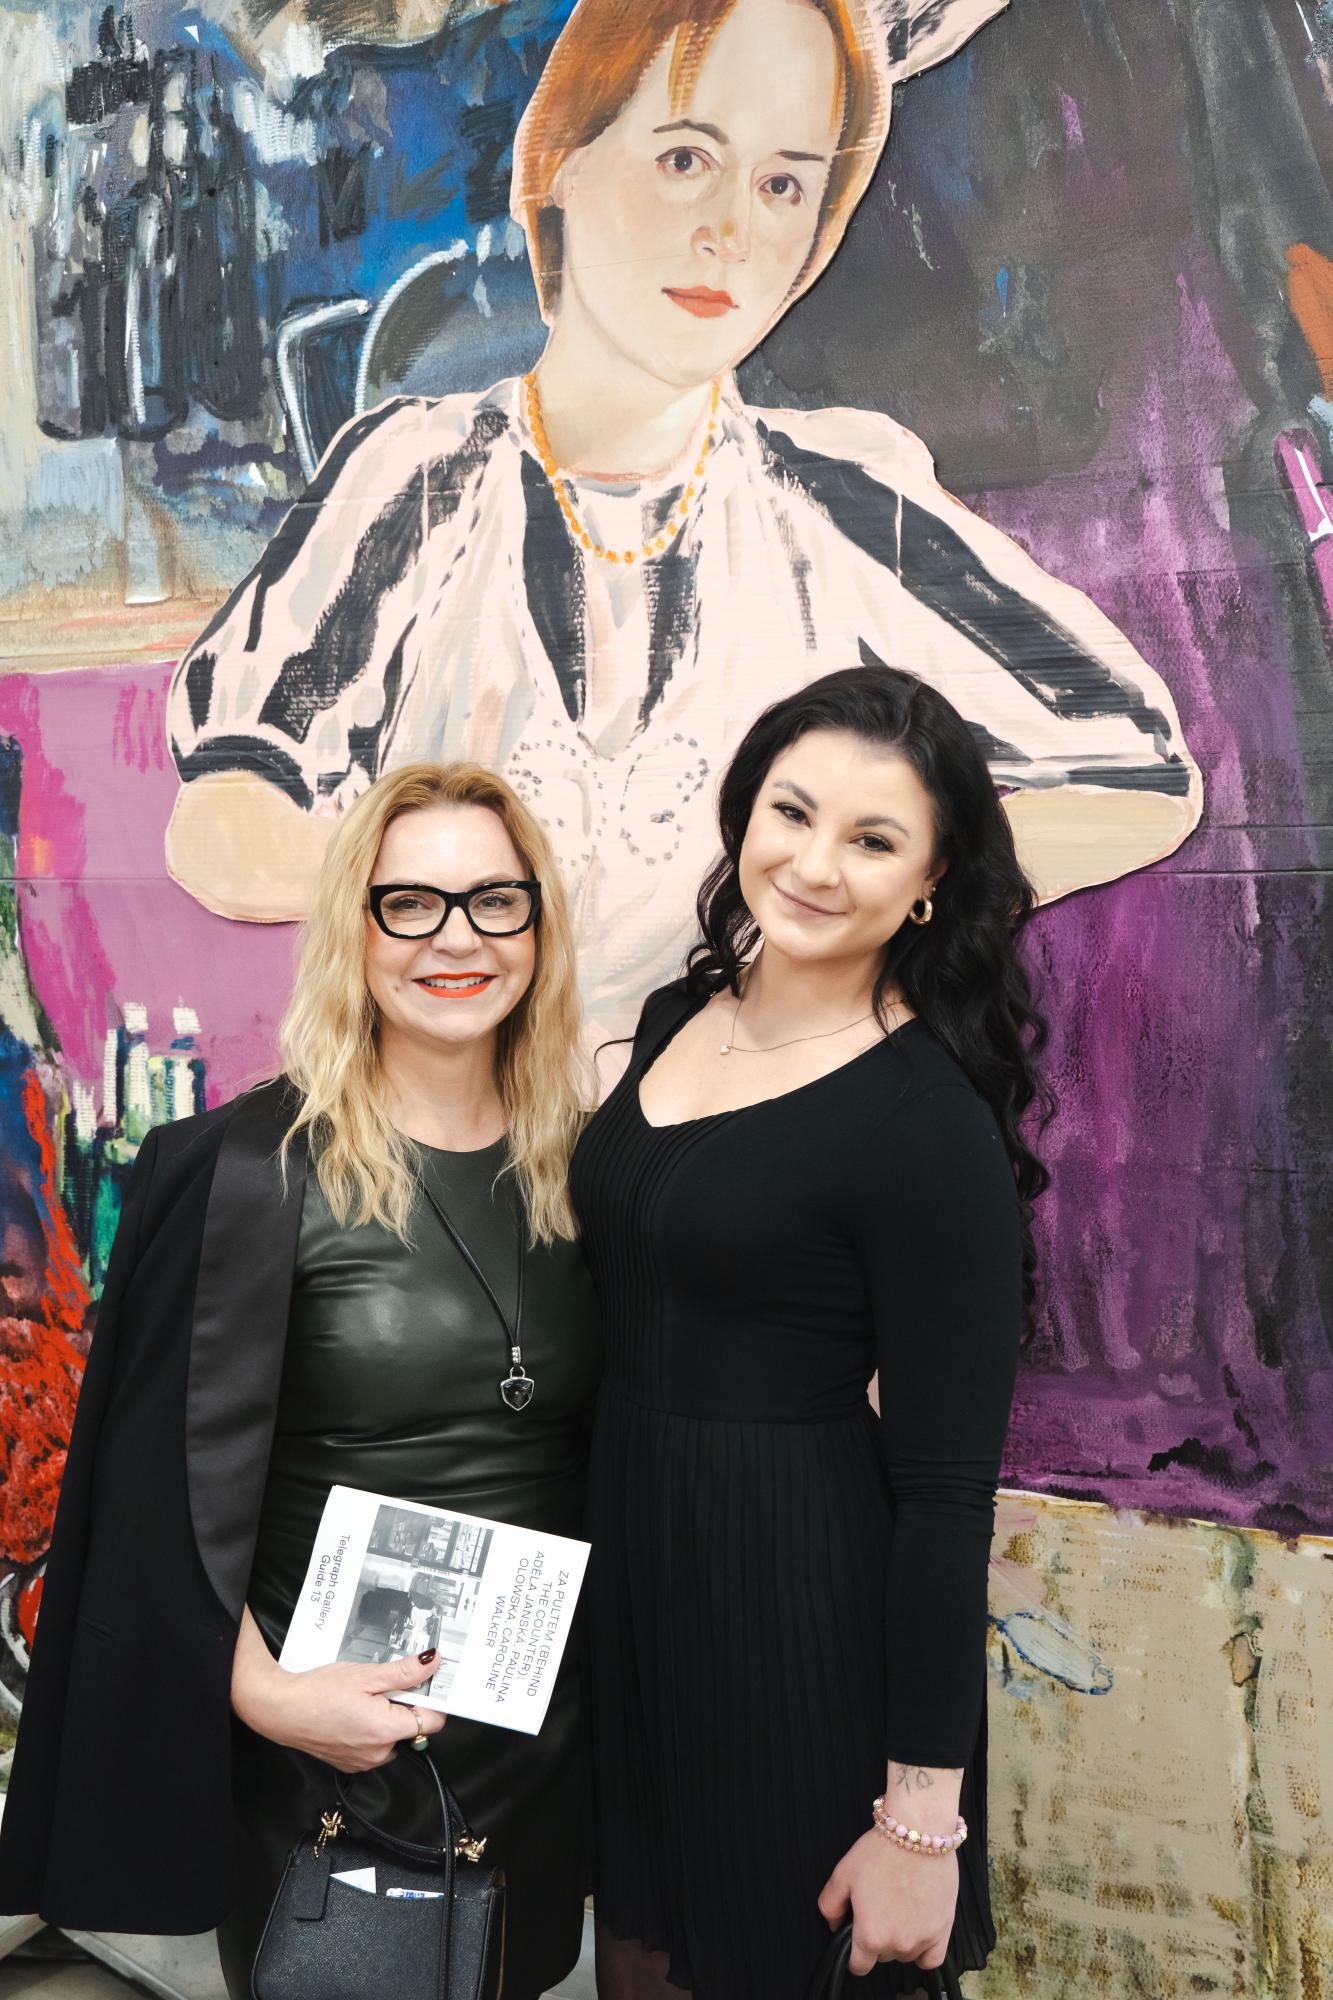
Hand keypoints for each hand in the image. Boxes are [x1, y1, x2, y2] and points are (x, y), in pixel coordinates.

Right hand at [232, 1611, 445, 1772]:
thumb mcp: (366, 1675)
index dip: (432, 1699)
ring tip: (363, 1697)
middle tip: (382, 1684)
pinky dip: (370, 1728)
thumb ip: (404, 1671)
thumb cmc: (318, 1692)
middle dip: (404, 1704)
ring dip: (386, 1716)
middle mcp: (379, 1753)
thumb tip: (433, 1662)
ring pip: (392, 1735)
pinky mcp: (351, 1762)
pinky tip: (352, 1711)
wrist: (281, 1710)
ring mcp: (364, 1761)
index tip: (425, 1682)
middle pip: (412, 1727)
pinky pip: (374, 1744)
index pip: (433, 1722)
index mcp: (386, 1731)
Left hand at [818, 1829, 956, 1976]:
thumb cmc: (881, 1850)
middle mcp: (897, 1944)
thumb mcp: (843, 1874)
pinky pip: (932, 1959)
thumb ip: (830, 1905)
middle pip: (882, 1956)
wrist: (918, 1831)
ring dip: (900, 1940)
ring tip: (899, 1907)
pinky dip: (924, 1951)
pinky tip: (917, 1931)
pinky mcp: (944, 1930)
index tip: (856, 1937)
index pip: (858, 1966)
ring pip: (905, 1955)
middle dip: (878, 1938)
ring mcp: (923, 1939)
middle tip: (879, 1908)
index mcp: (870, 1935)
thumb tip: (834, 1924)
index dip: (854, 1952)